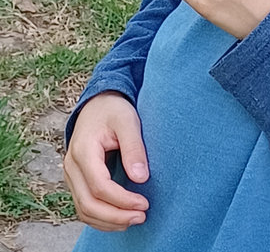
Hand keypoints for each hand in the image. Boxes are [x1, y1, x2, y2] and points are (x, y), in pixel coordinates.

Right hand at [64, 92, 149, 231]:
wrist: (97, 103)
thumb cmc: (113, 110)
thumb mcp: (128, 121)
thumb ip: (134, 148)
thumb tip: (141, 178)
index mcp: (83, 151)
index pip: (99, 186)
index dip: (122, 200)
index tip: (144, 204)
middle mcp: (71, 166)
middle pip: (88, 204)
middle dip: (115, 216)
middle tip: (142, 217)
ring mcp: (71, 175)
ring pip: (83, 210)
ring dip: (108, 221)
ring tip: (133, 220)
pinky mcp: (76, 180)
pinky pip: (84, 205)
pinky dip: (100, 217)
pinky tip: (120, 218)